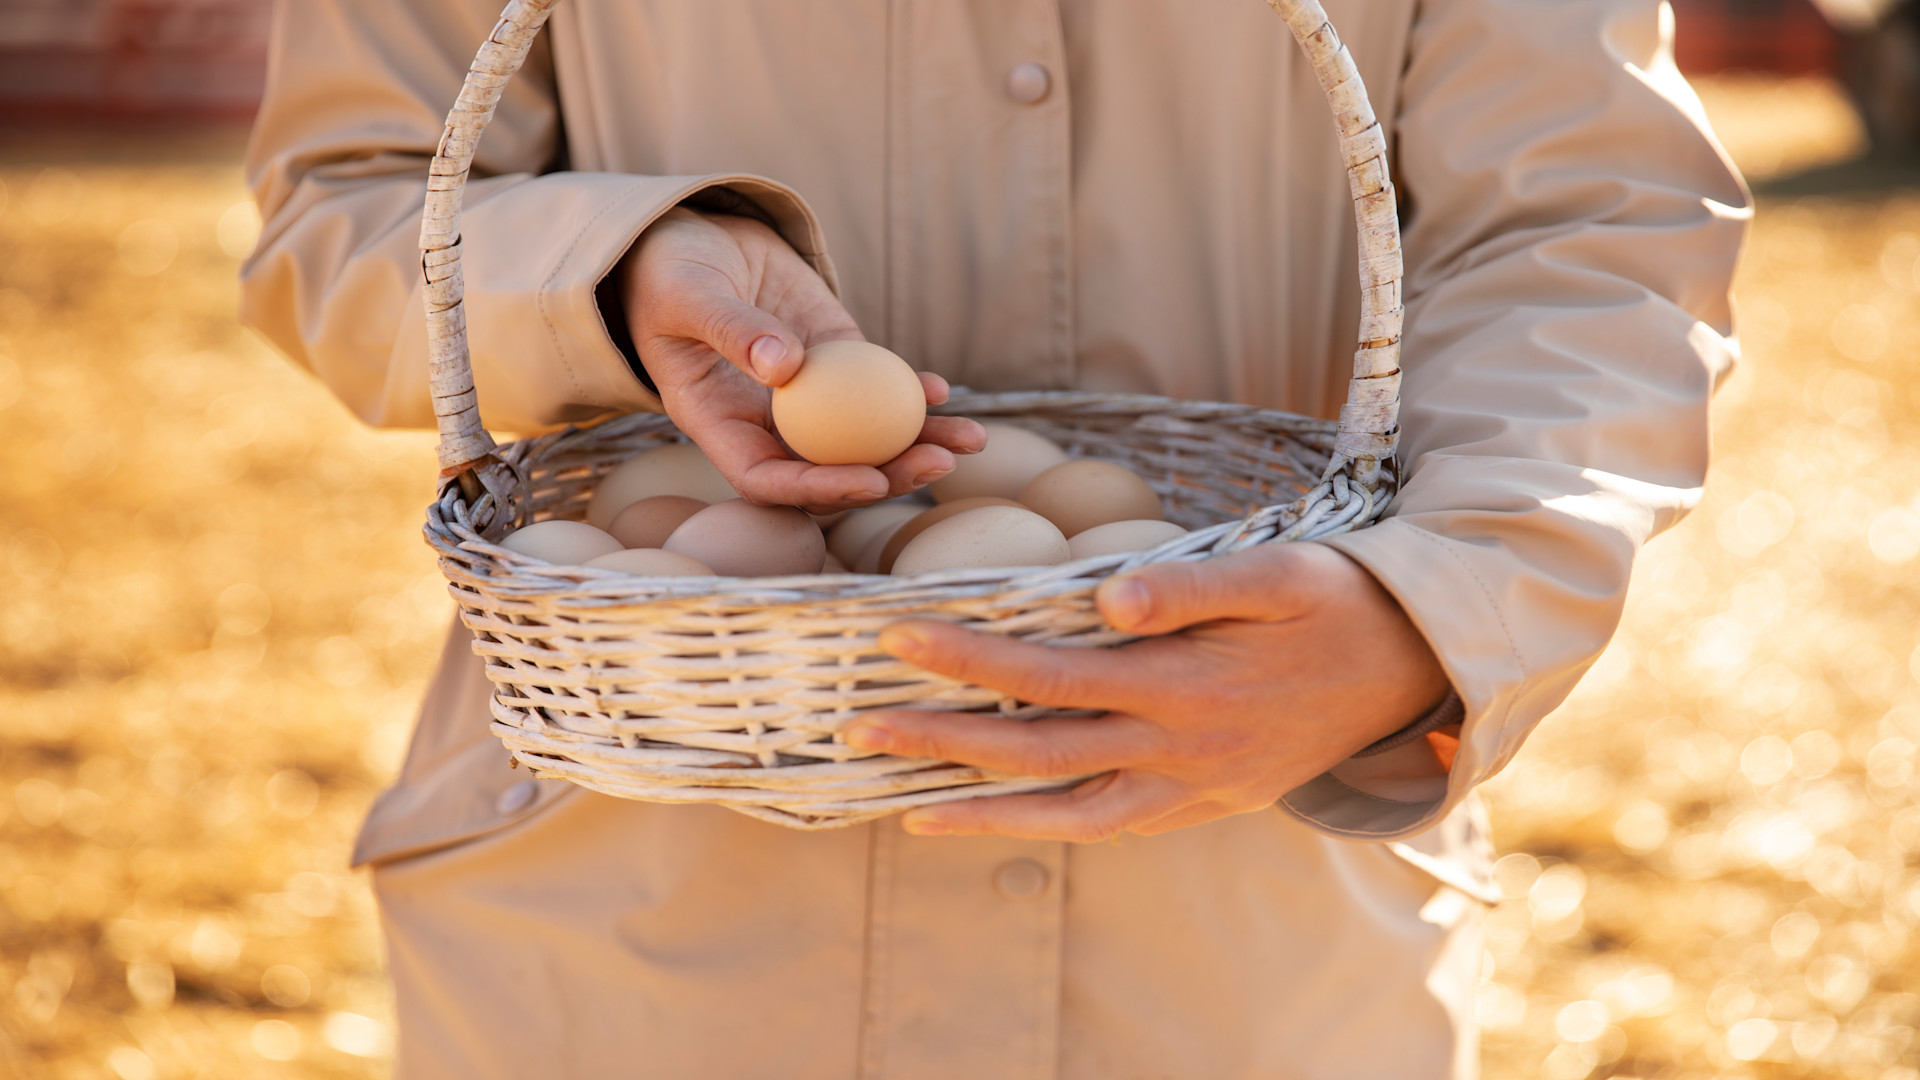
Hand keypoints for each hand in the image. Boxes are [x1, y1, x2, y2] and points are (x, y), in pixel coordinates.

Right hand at [618, 208, 983, 512]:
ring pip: (865, 438)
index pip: (770, 480)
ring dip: (920, 443)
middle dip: (890, 476)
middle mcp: (765, 425)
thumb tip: (784, 369)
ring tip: (973, 439)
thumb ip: (730, 329)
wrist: (690, 240)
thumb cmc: (669, 270)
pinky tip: (942, 390)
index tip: (870, 479)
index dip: (821, 489)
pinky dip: (912, 395)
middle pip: (831, 471)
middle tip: (941, 463)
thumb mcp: (687, 295)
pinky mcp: (835, 363)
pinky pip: (877, 391)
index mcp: (718, 426)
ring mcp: (806, 398)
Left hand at [842, 542, 1449, 840]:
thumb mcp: (1280, 575)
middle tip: (859, 724)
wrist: (1414, 666)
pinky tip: (995, 820)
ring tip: (903, 804)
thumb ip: (1193, 586)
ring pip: (1065, 810)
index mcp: (1188, 685)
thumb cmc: (1338, 602)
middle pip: (1036, 749)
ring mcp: (1192, 788)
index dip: (970, 657)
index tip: (897, 633)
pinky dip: (1046, 828)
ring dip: (980, 807)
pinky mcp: (1204, 803)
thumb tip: (1106, 596)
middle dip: (942, 740)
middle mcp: (1180, 749)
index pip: (1051, 673)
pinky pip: (1109, 827)